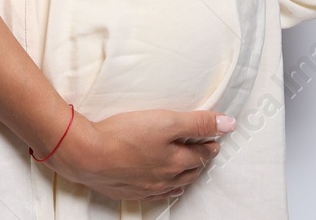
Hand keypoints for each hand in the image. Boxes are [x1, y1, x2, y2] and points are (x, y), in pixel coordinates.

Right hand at [45, 108, 235, 200]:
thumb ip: (198, 122)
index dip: (210, 144)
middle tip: (206, 153)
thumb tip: (228, 125)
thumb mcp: (167, 120)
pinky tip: (168, 189)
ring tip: (191, 170)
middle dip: (200, 161)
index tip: (215, 139)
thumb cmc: (124, 134)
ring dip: (186, 176)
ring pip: (175, 184)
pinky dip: (167, 190)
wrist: (87, 154)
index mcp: (176, 160)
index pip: (201, 153)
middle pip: (190, 170)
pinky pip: (156, 194)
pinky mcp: (129, 190)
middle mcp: (165, 177)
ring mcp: (147, 186)